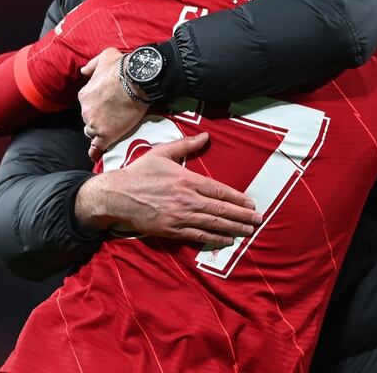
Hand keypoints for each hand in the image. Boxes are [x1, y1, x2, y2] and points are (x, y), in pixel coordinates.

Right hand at [75, 133, 262, 245]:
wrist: (117, 196)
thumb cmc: (139, 173)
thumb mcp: (161, 153)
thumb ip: (185, 145)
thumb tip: (205, 136)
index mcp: (186, 180)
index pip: (219, 191)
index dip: (237, 198)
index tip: (251, 203)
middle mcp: (186, 199)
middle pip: (221, 210)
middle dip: (242, 216)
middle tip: (258, 220)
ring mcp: (179, 217)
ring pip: (212, 225)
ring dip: (233, 229)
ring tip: (249, 231)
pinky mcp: (171, 230)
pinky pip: (198, 236)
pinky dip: (214, 239)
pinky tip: (227, 240)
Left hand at [79, 47, 148, 160]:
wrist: (137, 80)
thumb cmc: (122, 67)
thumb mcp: (105, 57)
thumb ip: (92, 65)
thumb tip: (83, 71)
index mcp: (85, 95)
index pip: (88, 105)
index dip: (98, 107)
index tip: (108, 106)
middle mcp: (85, 111)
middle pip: (90, 120)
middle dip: (99, 120)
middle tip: (114, 118)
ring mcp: (94, 124)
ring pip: (93, 132)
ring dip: (100, 133)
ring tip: (112, 133)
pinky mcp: (106, 135)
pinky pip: (97, 148)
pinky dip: (96, 152)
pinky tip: (96, 156)